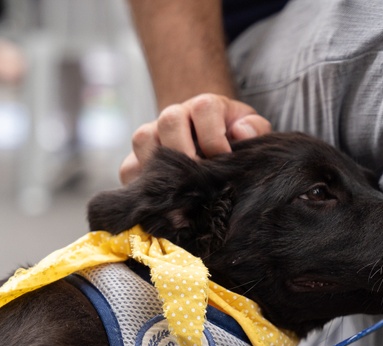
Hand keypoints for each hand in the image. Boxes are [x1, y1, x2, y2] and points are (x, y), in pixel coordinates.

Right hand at [119, 93, 271, 183]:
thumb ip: (254, 128)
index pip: (204, 109)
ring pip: (143, 139)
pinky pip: (128, 169)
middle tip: (198, 179)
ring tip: (179, 191)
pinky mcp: (137, 159)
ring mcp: (153, 135)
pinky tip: (161, 202)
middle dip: (184, 152)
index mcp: (205, 106)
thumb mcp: (251, 129)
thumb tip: (241, 133)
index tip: (223, 159)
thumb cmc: (232, 139)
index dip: (214, 137)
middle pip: (169, 121)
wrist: (209, 142)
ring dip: (160, 167)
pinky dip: (141, 186)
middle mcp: (175, 116)